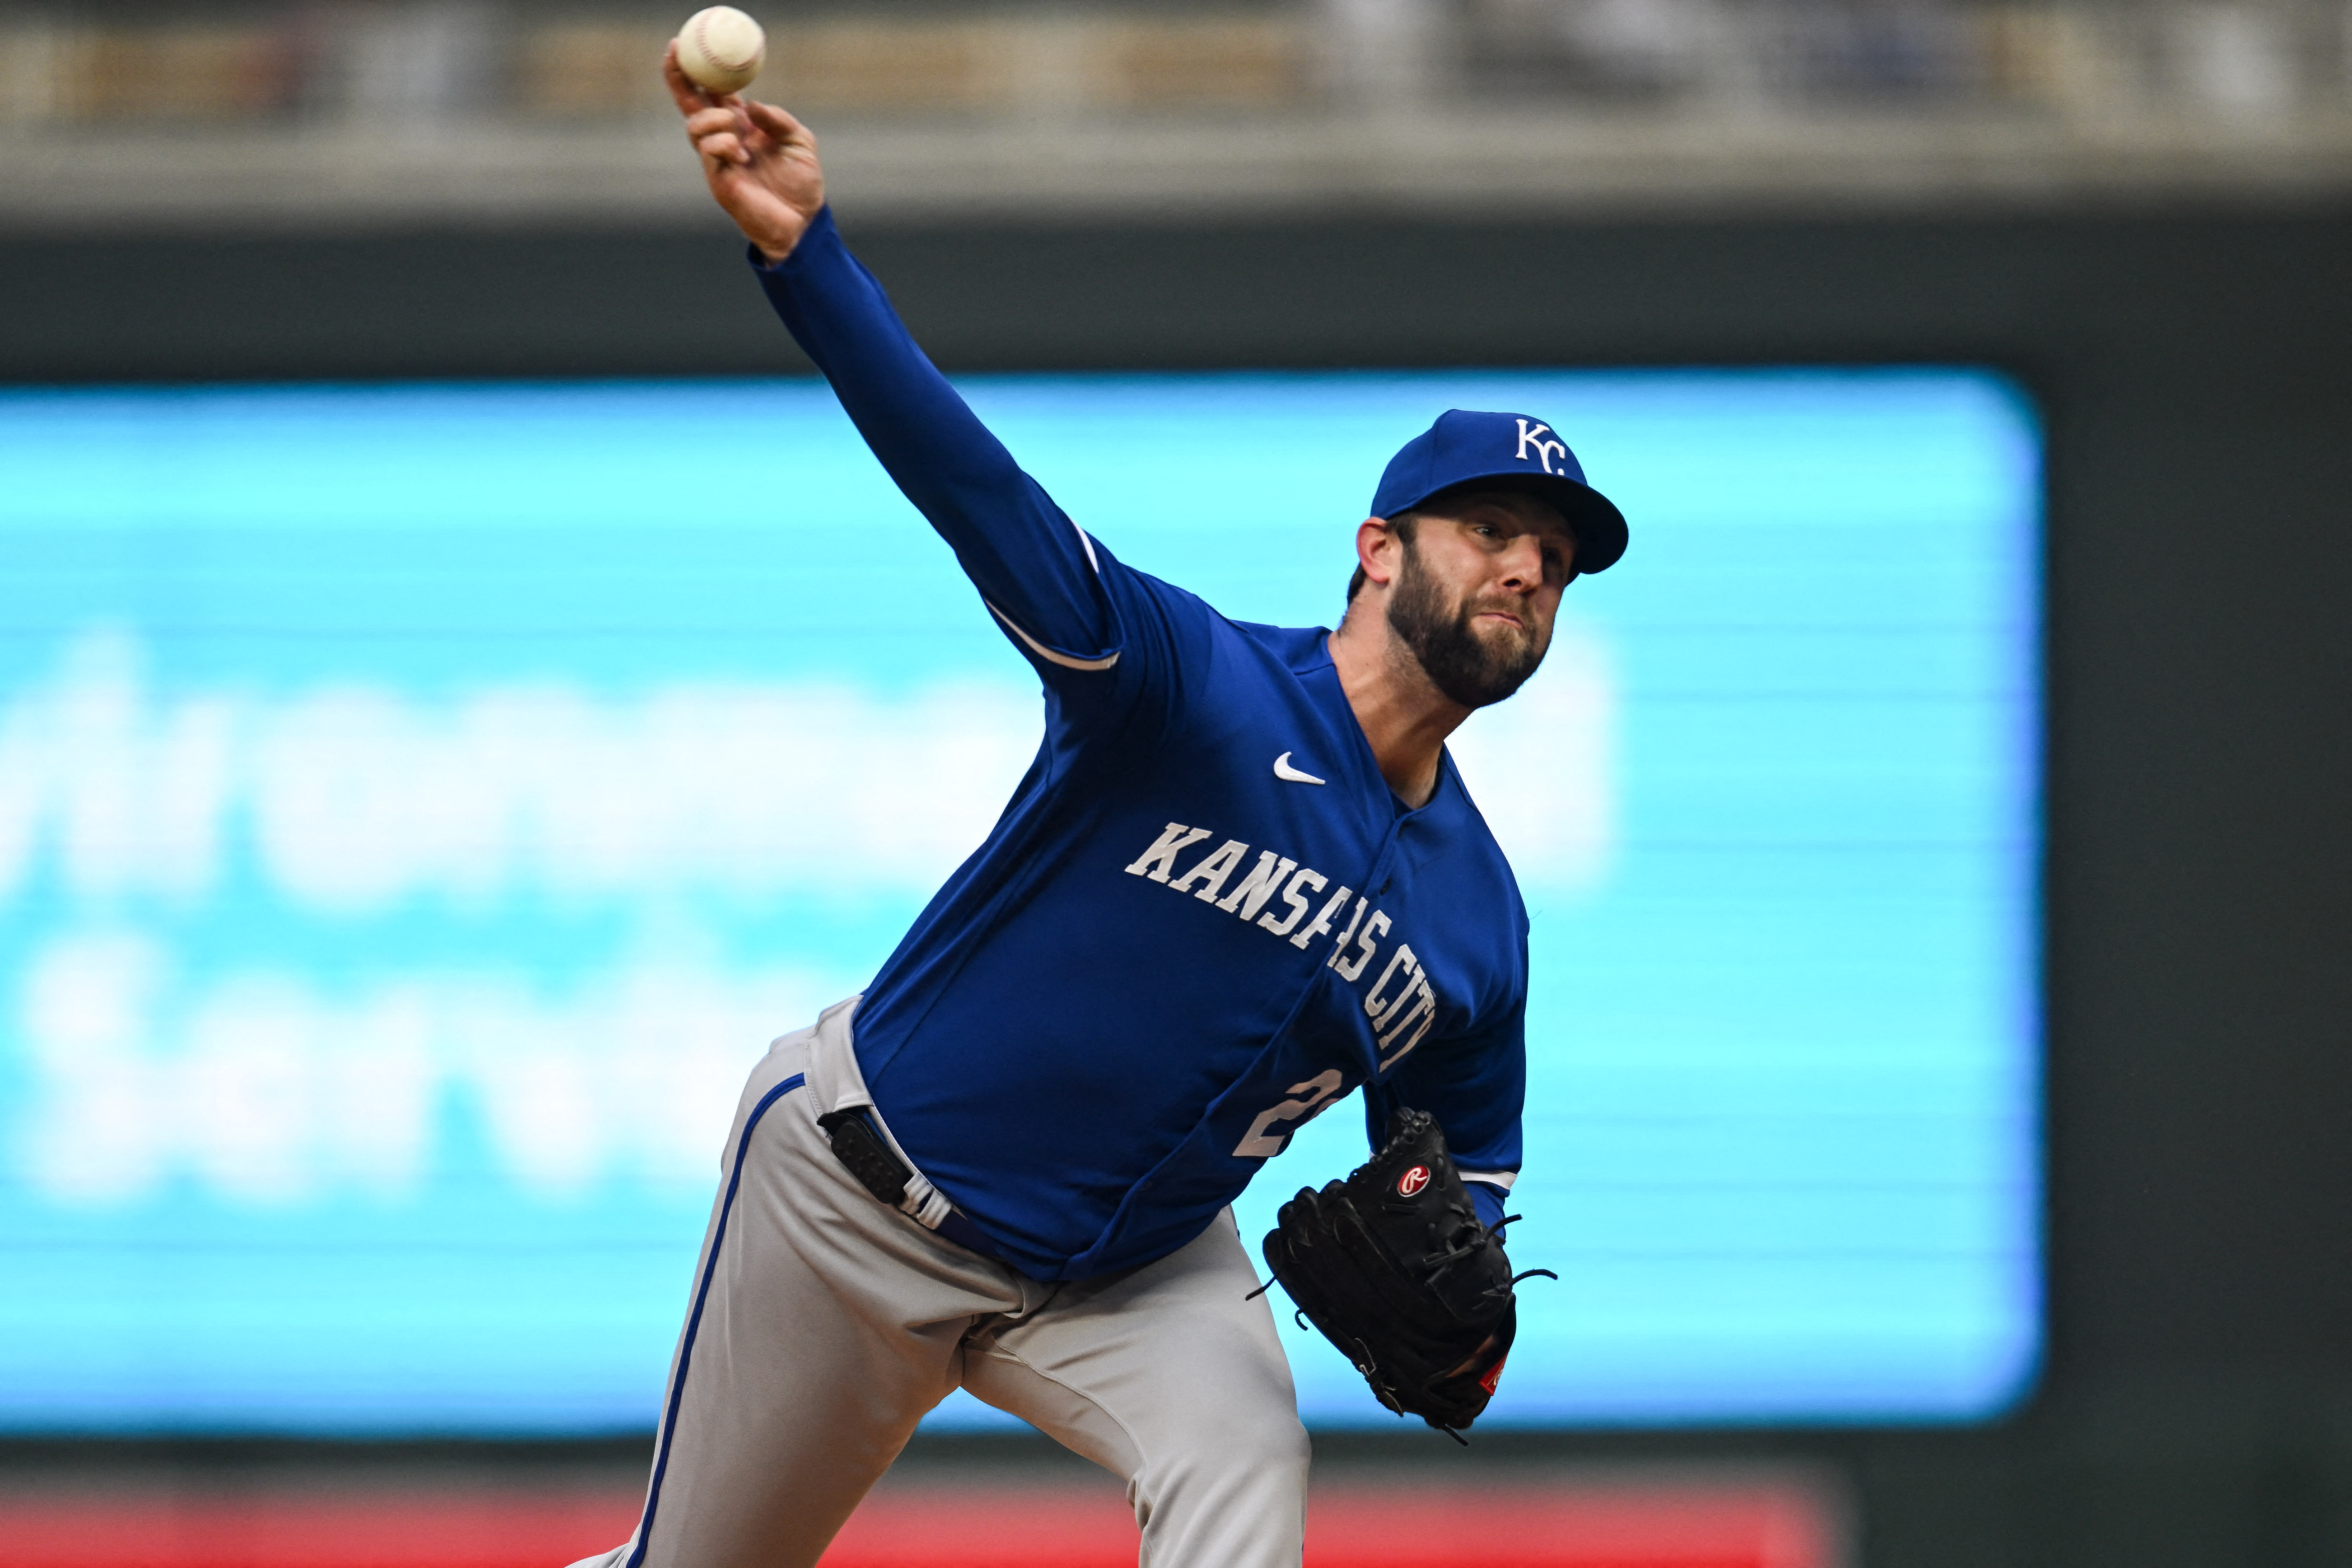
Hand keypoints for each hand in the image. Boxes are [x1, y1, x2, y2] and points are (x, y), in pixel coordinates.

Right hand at [663, 41, 824, 262]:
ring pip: (695, 128)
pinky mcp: (720, 181)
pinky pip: (709, 154)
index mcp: (742, 126)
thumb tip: (751, 105)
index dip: (697, 72)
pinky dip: (722, 145)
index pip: (712, 94)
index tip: (682, 47)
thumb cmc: (802, 183)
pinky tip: (740, 153)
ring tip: (735, 128)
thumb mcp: (800, 141)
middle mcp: (725, 140)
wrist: (803, 222)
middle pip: (691, 106)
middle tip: (676, 58)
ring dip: (712, 120)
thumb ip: (779, 119)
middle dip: (680, 81)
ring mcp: (719, 161)